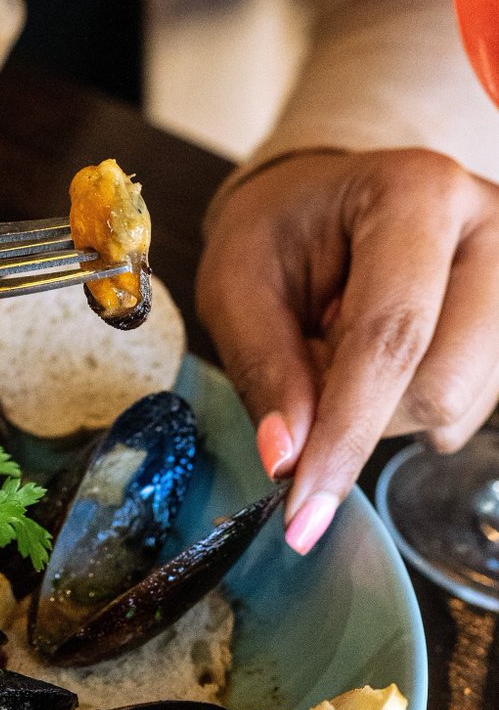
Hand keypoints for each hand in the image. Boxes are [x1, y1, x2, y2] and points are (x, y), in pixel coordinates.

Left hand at [196, 148, 498, 553]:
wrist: (319, 204)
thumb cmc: (273, 237)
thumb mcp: (236, 287)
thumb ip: (262, 369)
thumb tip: (286, 459)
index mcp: (416, 195)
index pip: (390, 338)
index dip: (345, 433)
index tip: (304, 513)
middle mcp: (490, 226)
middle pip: (441, 383)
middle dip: (361, 417)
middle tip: (308, 374)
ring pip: (458, 407)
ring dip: (382, 412)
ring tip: (342, 352)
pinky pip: (470, 408)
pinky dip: (408, 408)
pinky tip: (384, 364)